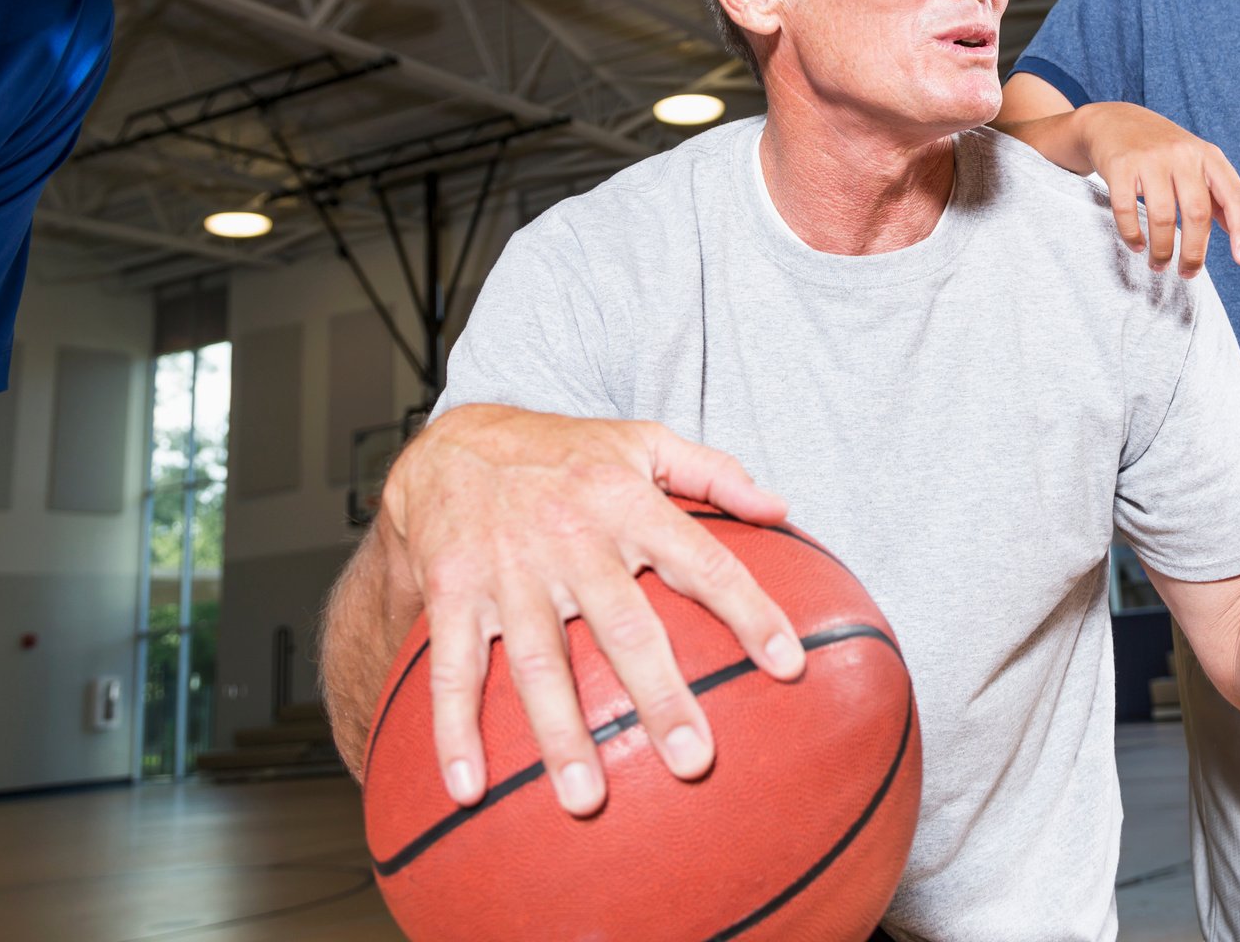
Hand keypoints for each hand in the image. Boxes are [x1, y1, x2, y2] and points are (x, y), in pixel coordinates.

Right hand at [375, 405, 804, 815]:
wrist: (450, 445)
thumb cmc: (563, 453)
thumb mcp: (643, 440)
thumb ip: (715, 472)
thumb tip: (781, 508)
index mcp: (626, 502)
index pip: (702, 561)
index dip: (748, 611)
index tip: (788, 665)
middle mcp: (571, 539)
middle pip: (624, 627)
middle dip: (659, 696)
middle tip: (692, 761)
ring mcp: (508, 571)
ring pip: (539, 663)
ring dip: (561, 734)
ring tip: (586, 800)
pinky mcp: (452, 594)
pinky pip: (454, 670)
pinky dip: (455, 730)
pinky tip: (467, 787)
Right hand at [1076, 102, 1239, 276]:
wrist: (1114, 121)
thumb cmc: (1164, 152)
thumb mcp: (1198, 166)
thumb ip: (1223, 200)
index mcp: (1209, 156)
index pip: (1235, 195)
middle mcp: (1183, 154)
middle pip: (1197, 213)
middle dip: (1194, 253)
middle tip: (1188, 274)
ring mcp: (1150, 159)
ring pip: (1163, 217)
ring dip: (1162, 251)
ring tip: (1159, 266)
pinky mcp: (1121, 166)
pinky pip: (1127, 210)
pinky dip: (1132, 236)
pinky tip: (1137, 246)